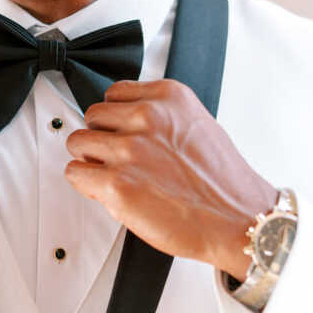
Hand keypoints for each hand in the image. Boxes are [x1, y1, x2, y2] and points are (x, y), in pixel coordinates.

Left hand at [65, 80, 277, 278]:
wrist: (238, 219)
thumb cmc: (222, 182)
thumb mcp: (196, 125)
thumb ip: (161, 116)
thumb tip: (126, 122)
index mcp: (168, 97)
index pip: (114, 94)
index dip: (117, 118)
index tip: (123, 132)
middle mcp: (146, 117)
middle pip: (93, 116)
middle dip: (102, 138)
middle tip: (120, 158)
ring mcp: (129, 149)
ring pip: (78, 142)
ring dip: (90, 159)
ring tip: (114, 174)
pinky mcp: (116, 183)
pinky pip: (75, 173)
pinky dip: (85, 183)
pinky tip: (107, 191)